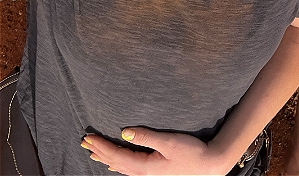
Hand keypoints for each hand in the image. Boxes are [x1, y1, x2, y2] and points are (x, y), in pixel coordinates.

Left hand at [81, 128, 229, 175]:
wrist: (208, 165)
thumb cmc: (191, 152)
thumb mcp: (169, 142)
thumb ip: (146, 137)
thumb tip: (124, 133)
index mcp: (143, 166)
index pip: (116, 155)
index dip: (101, 146)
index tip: (88, 137)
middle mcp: (142, 174)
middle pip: (114, 162)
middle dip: (99, 151)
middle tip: (84, 143)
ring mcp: (147, 175)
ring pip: (120, 167)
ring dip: (106, 158)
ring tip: (93, 153)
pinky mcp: (153, 172)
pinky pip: (128, 169)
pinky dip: (117, 163)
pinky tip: (114, 163)